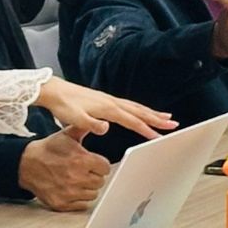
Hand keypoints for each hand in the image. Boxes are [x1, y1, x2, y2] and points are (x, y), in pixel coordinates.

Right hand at [17, 126, 110, 212]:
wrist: (25, 164)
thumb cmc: (48, 149)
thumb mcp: (67, 135)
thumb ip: (86, 129)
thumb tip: (103, 125)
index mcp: (81, 160)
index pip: (106, 168)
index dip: (100, 164)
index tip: (93, 163)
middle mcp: (76, 177)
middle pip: (100, 181)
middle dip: (94, 176)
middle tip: (84, 171)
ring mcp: (69, 192)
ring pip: (93, 194)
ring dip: (88, 188)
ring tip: (77, 180)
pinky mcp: (61, 203)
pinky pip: (82, 205)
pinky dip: (79, 199)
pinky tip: (72, 189)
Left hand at [34, 78, 175, 141]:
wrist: (54, 91)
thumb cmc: (64, 105)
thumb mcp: (74, 118)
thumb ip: (91, 124)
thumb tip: (107, 128)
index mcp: (107, 108)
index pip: (131, 120)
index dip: (146, 129)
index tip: (158, 136)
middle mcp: (112, 102)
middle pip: (139, 111)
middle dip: (157, 118)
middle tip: (173, 124)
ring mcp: (110, 100)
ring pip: (136, 107)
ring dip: (152, 113)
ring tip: (166, 117)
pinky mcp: (106, 100)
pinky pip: (129, 105)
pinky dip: (140, 110)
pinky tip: (142, 113)